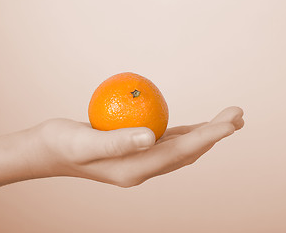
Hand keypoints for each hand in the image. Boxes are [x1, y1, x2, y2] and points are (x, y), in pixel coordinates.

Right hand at [34, 106, 243, 186]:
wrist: (47, 151)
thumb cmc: (61, 144)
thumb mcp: (83, 142)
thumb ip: (116, 142)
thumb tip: (151, 137)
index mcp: (134, 170)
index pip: (179, 153)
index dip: (207, 137)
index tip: (230, 122)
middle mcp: (142, 169)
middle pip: (187, 152)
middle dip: (215, 136)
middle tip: (238, 115)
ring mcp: (139, 161)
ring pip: (180, 149)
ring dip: (204, 135)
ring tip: (226, 121)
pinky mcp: (134, 151)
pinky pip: (166, 142)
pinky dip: (185, 134)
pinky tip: (195, 126)